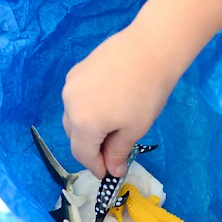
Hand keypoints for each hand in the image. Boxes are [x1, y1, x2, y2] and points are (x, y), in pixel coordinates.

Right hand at [62, 0, 221, 178]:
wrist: (151, 48)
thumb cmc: (146, 94)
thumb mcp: (133, 130)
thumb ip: (118, 153)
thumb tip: (113, 170)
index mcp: (83, 124)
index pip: (82, 154)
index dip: (95, 167)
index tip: (108, 174)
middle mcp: (70, 105)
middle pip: (75, 136)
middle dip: (91, 149)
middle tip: (112, 152)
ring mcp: (70, 86)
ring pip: (73, 117)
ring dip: (88, 129)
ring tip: (110, 128)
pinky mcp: (76, 71)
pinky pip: (76, 99)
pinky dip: (86, 110)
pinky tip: (106, 106)